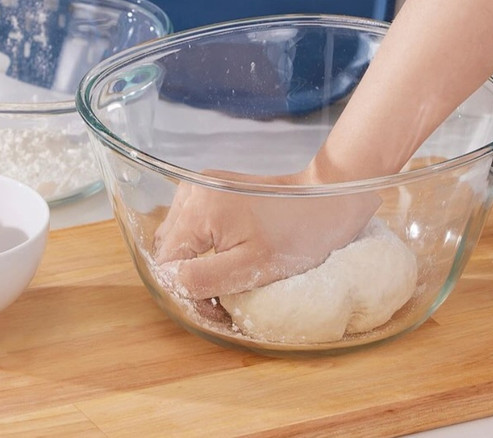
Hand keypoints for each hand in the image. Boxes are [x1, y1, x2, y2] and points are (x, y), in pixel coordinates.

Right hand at [153, 168, 380, 299]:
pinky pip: (193, 224)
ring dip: (195, 262)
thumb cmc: (298, 234)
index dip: (186, 291)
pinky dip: (204, 245)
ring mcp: (202, 186)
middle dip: (189, 277)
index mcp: (198, 208)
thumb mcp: (252, 268)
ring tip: (228, 277)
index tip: (217, 307)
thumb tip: (168, 282)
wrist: (326, 199)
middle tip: (224, 297)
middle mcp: (192, 191)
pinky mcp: (214, 188)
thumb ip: (202, 278)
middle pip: (169, 248)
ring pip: (179, 238)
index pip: (166, 263)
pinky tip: (227, 255)